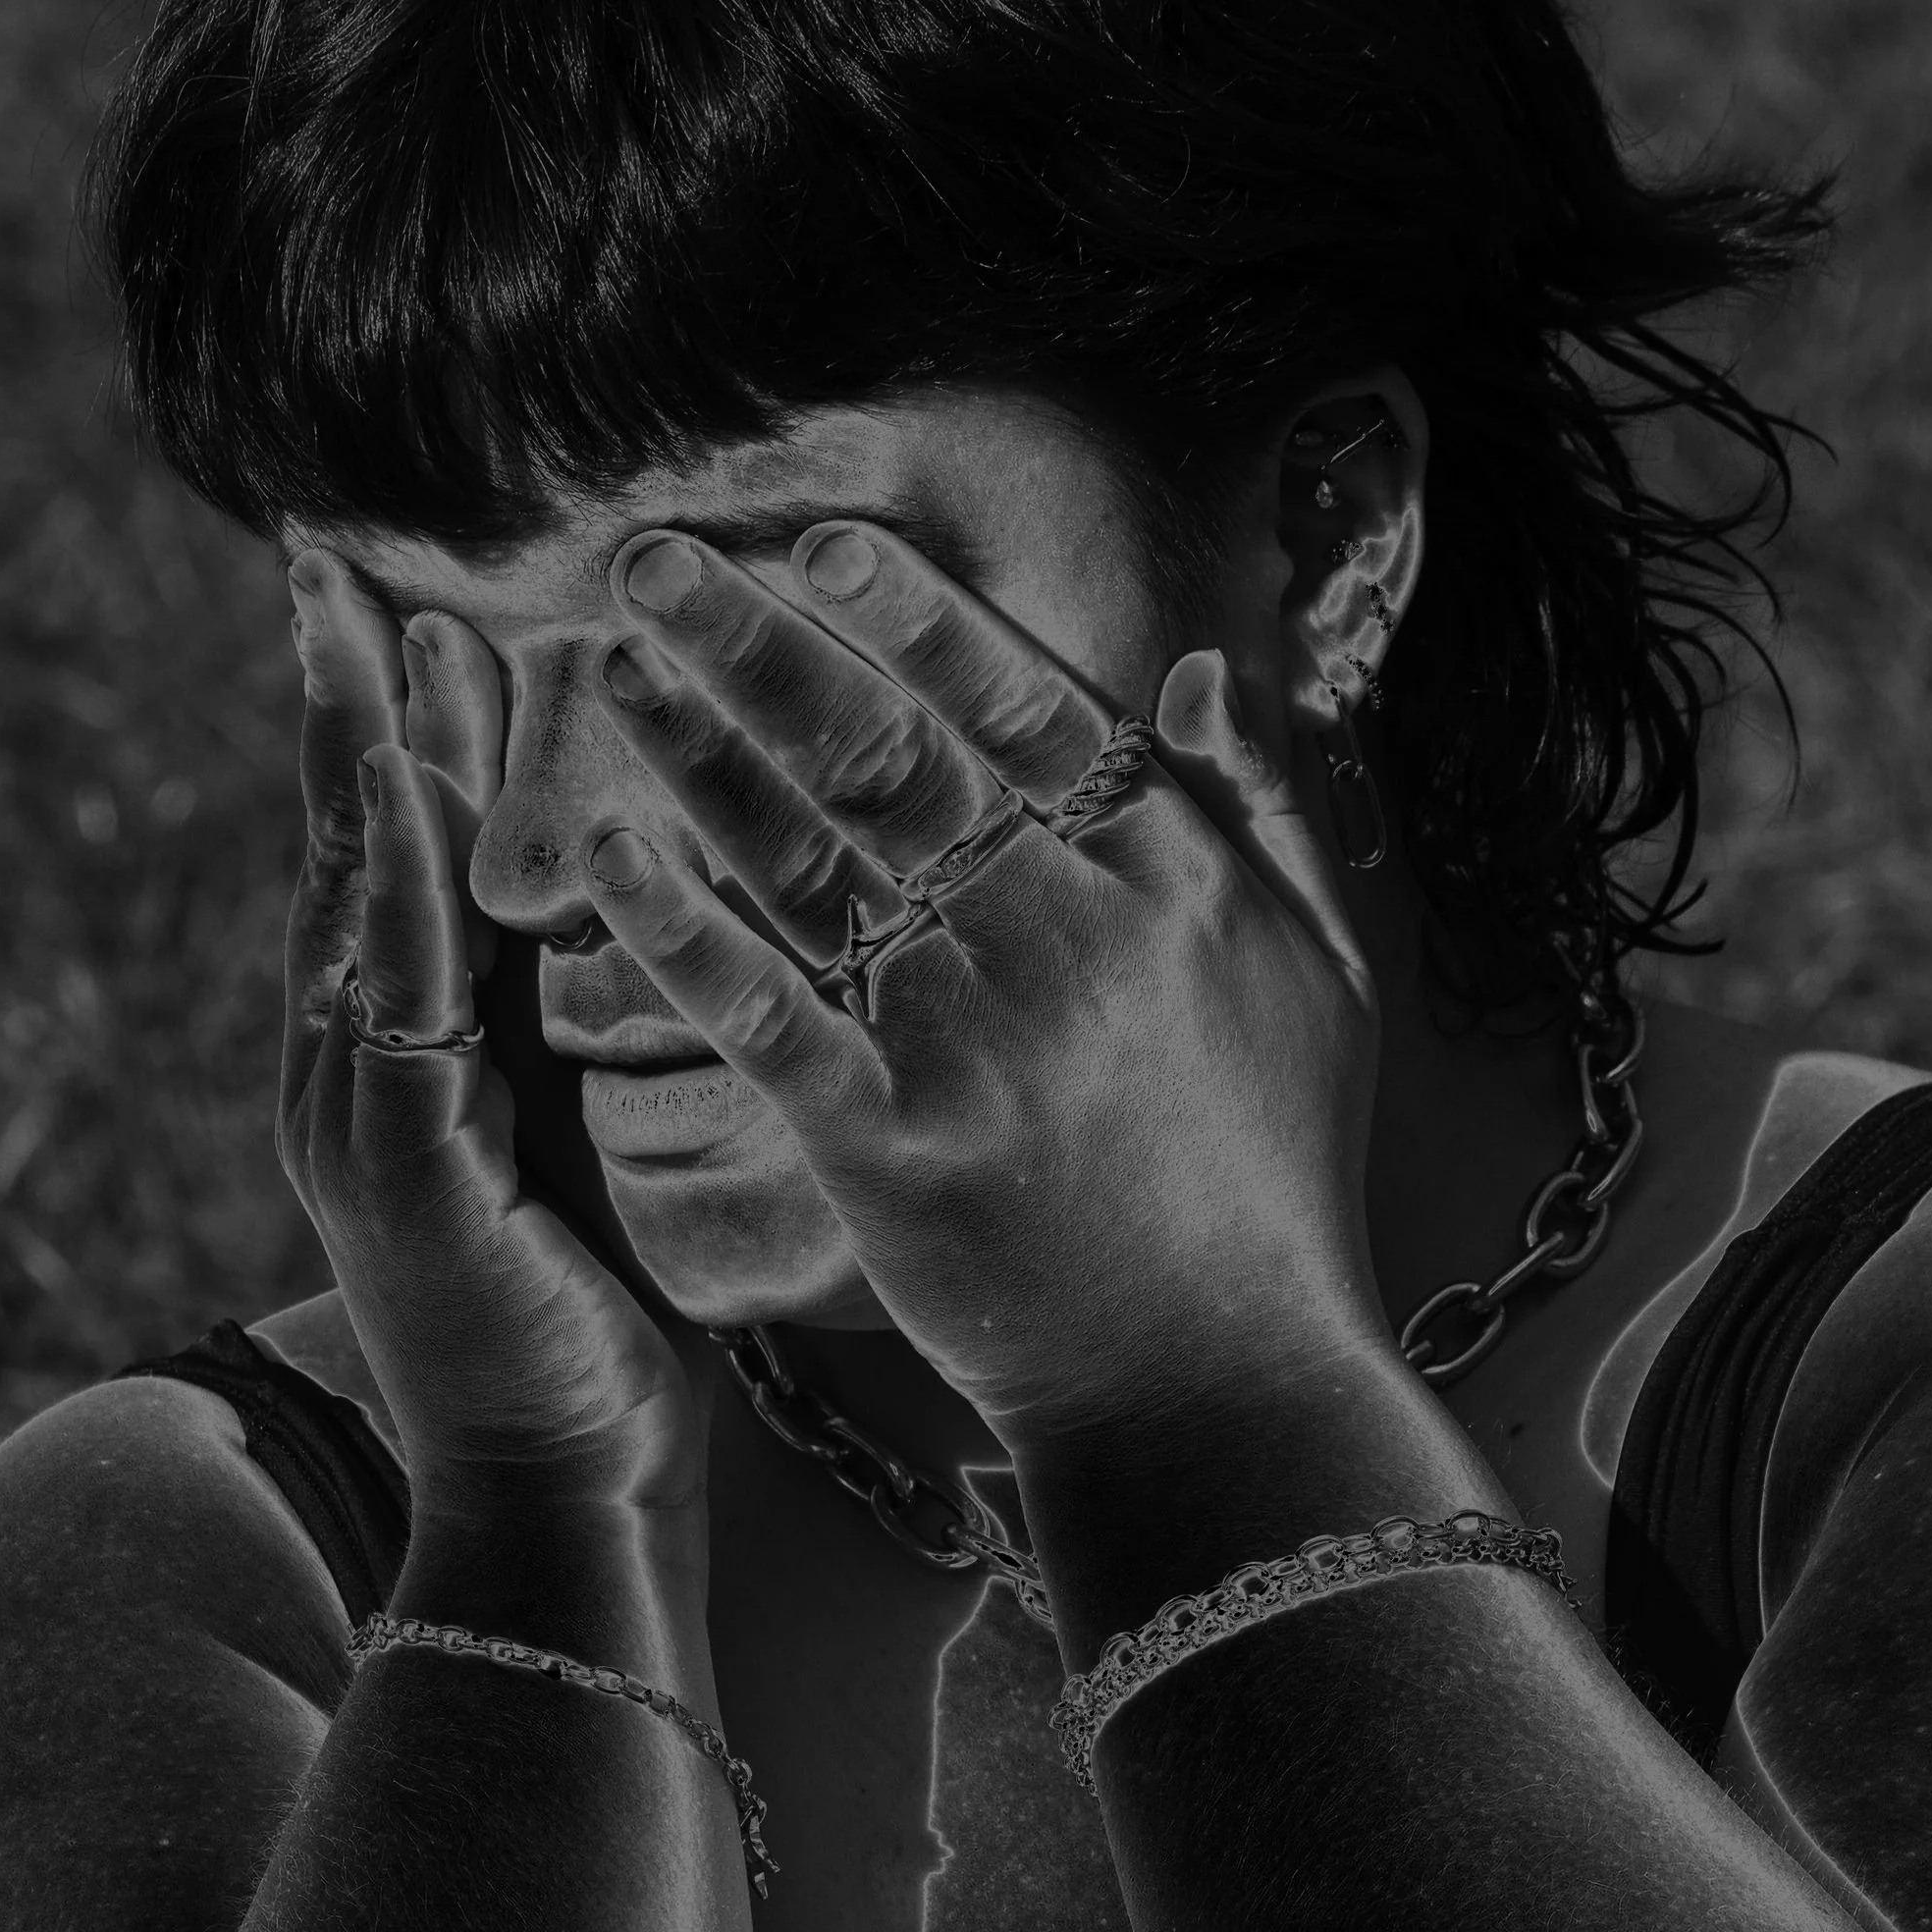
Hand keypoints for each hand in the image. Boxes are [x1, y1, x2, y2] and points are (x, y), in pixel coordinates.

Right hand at [278, 551, 704, 1518]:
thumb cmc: (613, 1340)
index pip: (388, 864)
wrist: (575, 1511)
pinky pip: (402, 994)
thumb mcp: (598, 1146)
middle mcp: (350, 1079)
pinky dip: (408, 884)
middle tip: (331, 552)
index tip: (401, 601)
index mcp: (400, 1068)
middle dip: (340, 696)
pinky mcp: (401, 1171)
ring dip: (361, 749)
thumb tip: (642, 910)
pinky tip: (419, 789)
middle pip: (341, 848)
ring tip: (361, 614)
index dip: (387, 730)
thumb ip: (584, 1033)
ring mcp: (357, 1124)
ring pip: (354, 897)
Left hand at [573, 521, 1388, 1453]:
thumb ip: (1264, 810)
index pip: (1028, 708)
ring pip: (811, 857)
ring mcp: (968, 1044)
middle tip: (659, 557)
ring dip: (699, 746)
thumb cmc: (1280, 1184)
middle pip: (889, 753)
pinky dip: (677, 924)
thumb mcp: (1326, 975)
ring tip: (613, 663)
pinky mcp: (885, 1149)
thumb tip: (1204, 668)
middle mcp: (1065, 942)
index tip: (825, 543)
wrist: (1225, 1388)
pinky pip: (760, 1011)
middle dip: (763, 641)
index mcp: (1172, 886)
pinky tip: (606, 848)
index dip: (917, 617)